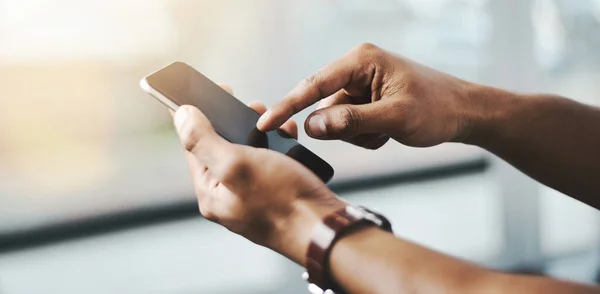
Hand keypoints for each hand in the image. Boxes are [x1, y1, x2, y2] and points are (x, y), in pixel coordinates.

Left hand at [172, 84, 345, 264]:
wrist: (325, 227)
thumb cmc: (283, 200)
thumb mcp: (236, 164)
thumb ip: (204, 140)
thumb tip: (181, 116)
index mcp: (211, 194)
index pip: (194, 147)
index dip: (199, 116)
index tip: (208, 91)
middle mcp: (229, 197)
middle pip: (223, 148)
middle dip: (236, 122)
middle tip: (252, 105)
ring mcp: (254, 197)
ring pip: (249, 154)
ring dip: (260, 132)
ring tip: (275, 121)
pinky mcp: (277, 194)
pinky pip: (271, 163)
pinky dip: (278, 147)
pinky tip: (288, 137)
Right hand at [257, 43, 475, 148]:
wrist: (465, 112)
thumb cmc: (437, 108)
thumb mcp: (394, 117)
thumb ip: (350, 121)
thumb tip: (312, 126)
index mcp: (361, 60)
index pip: (314, 84)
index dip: (288, 106)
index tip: (265, 124)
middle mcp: (357, 68)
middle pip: (324, 105)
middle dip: (342, 128)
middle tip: (374, 133)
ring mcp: (361, 85)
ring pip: (336, 120)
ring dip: (357, 134)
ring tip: (387, 132)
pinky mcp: (366, 100)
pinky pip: (349, 125)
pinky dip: (364, 136)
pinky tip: (388, 132)